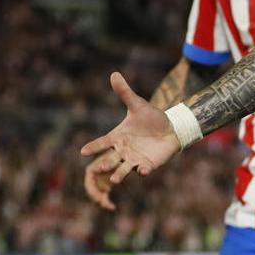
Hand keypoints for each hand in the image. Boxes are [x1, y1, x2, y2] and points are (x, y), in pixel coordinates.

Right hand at [79, 72, 180, 209]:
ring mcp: (135, 159)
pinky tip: (142, 171)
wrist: (171, 128)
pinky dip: (142, 171)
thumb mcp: (138, 105)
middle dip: (103, 165)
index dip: (93, 147)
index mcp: (117, 137)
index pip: (102, 143)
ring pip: (124, 169)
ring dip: (119, 174)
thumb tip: (114, 74)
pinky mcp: (148, 165)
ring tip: (114, 180)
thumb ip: (125, 93)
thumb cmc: (151, 118)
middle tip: (96, 169)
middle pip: (110, 159)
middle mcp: (123, 151)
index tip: (83, 152)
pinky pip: (144, 170)